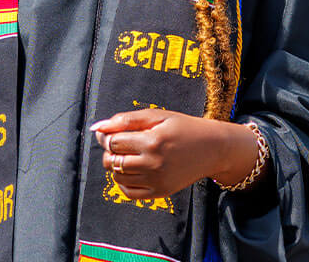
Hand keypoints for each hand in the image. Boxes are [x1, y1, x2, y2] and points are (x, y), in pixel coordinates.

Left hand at [92, 108, 260, 199]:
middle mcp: (153, 163)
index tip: (113, 132)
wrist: (212, 148)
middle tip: (121, 143)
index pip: (113, 142)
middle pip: (112, 161)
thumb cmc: (182, 127)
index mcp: (152, 141)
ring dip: (116, 165)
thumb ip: (125, 120)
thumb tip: (96, 128)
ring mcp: (157, 181)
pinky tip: (133, 169)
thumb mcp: (157, 116)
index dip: (108, 136)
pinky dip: (123, 182)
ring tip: (129, 155)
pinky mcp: (160, 192)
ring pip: (117, 176)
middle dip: (110, 152)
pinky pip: (128, 192)